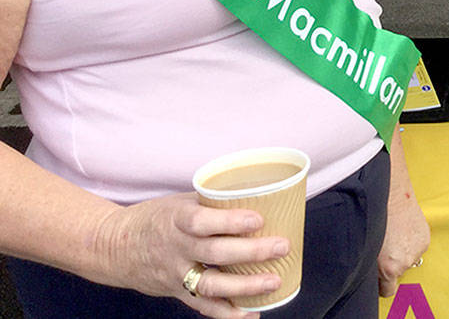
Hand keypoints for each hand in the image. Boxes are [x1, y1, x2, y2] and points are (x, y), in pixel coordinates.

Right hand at [94, 193, 287, 317]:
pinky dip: (228, 314)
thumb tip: (260, 194)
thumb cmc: (157, 218)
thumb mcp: (180, 202)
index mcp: (176, 220)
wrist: (115, 246)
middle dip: (251, 252)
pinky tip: (252, 313)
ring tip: (274, 280)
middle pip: (215, 253)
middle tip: (281, 246)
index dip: (230, 221)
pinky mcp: (177, 292)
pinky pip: (203, 306)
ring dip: (245, 286)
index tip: (258, 218)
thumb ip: (213, 202)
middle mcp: (176, 248)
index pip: (202, 222)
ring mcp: (176, 274)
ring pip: (211, 285)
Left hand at [377, 186, 429, 297]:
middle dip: (390, 264)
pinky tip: (402, 231)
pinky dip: (410, 243)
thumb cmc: (373, 219)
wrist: (390, 196)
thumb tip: (368, 275)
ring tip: (393, 237)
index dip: (381, 285)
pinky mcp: (425, 240)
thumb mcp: (366, 248)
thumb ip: (370, 267)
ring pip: (407, 260)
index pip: (388, 291)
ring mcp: (417, 251)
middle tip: (383, 249)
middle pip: (397, 273)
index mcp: (389, 268)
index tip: (377, 278)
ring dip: (401, 252)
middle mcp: (405, 262)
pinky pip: (416, 248)